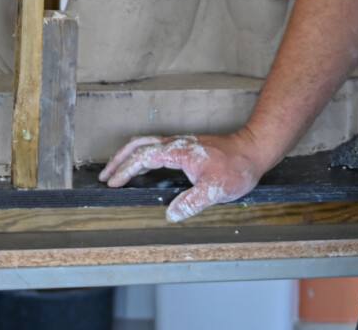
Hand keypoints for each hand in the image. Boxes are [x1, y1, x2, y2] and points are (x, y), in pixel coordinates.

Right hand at [98, 132, 264, 222]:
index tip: (112, 182)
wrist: (253, 151)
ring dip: (127, 155)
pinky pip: (155, 146)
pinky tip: (142, 167)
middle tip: (104, 176)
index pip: (143, 157)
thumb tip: (170, 214)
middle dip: (118, 159)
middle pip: (138, 145)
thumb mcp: (216, 189)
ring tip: (115, 171)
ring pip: (145, 143)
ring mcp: (180, 144)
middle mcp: (176, 144)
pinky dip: (140, 154)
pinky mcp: (185, 147)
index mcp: (179, 151)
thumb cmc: (236, 168)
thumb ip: (192, 202)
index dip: (125, 170)